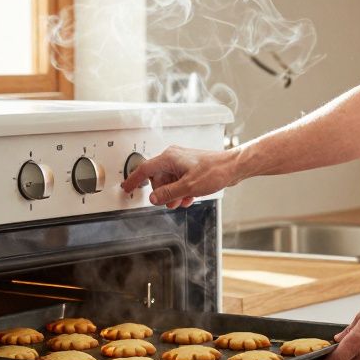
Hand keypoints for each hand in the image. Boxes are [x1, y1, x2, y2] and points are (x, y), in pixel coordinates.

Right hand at [120, 146, 239, 208]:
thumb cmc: (214, 171)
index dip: (133, 180)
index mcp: (169, 158)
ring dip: (173, 194)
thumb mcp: (188, 187)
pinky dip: (182, 191)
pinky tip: (190, 197)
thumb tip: (154, 198)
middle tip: (170, 202)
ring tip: (183, 200)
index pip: (144, 169)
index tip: (126, 187)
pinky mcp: (190, 168)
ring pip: (169, 182)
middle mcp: (174, 158)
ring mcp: (182, 163)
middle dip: (163, 193)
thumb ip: (168, 194)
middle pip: (157, 179)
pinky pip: (178, 182)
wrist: (233, 167)